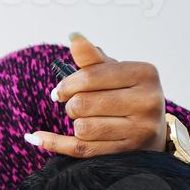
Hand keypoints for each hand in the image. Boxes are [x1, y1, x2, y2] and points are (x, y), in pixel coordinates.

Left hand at [28, 33, 167, 159]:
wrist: (152, 131)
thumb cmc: (129, 97)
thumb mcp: (116, 74)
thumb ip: (93, 59)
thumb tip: (74, 37)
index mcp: (145, 73)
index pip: (90, 76)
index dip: (67, 84)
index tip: (60, 90)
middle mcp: (148, 101)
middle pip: (83, 103)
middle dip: (71, 105)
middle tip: (75, 106)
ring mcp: (140, 130)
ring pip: (82, 128)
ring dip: (75, 124)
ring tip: (85, 120)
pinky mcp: (127, 153)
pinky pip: (81, 149)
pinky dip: (55, 143)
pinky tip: (37, 137)